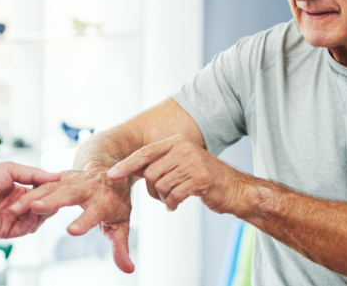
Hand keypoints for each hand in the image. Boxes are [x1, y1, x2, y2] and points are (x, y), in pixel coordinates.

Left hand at [0, 162, 60, 238]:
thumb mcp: (11, 170)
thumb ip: (34, 174)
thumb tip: (56, 175)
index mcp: (18, 192)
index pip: (41, 194)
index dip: (51, 191)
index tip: (61, 185)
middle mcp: (17, 207)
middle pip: (42, 209)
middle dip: (49, 202)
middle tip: (56, 195)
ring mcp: (12, 220)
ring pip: (36, 220)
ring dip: (40, 211)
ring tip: (41, 202)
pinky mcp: (6, 231)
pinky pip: (25, 229)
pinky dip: (31, 221)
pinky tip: (31, 210)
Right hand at [9, 166, 135, 272]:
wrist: (110, 171)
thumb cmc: (115, 202)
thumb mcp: (121, 225)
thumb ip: (121, 248)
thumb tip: (128, 269)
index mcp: (105, 201)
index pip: (94, 213)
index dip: (84, 222)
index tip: (72, 231)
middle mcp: (89, 188)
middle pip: (70, 194)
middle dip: (52, 200)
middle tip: (37, 208)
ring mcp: (74, 180)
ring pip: (52, 187)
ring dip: (34, 196)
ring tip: (17, 207)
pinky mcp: (62, 177)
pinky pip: (44, 184)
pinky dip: (30, 192)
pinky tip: (16, 202)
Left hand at [107, 135, 246, 214]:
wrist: (235, 189)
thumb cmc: (203, 178)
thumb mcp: (180, 164)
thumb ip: (158, 163)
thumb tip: (129, 168)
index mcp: (176, 141)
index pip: (144, 153)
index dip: (126, 165)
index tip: (111, 175)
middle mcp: (184, 148)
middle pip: (150, 173)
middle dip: (151, 190)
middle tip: (162, 196)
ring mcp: (193, 162)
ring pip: (160, 186)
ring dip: (163, 198)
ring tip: (172, 199)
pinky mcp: (200, 178)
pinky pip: (173, 195)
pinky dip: (171, 204)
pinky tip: (176, 205)